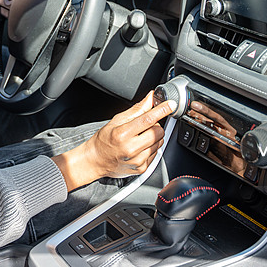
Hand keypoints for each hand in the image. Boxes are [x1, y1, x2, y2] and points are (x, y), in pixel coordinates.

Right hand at [51, 92, 173, 190]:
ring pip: (159, 142)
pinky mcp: (142, 168)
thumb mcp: (116, 120)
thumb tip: (150, 98)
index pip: (147, 119)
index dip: (161, 110)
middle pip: (158, 131)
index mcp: (122, 134)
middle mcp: (131, 149)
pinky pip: (156, 153)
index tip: (170, 104)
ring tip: (140, 138)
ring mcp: (137, 160)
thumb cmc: (104, 140)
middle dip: (155, 125)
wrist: (96, 161)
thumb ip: (137, 110)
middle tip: (144, 127)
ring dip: (154, 137)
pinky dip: (151, 147)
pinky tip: (140, 147)